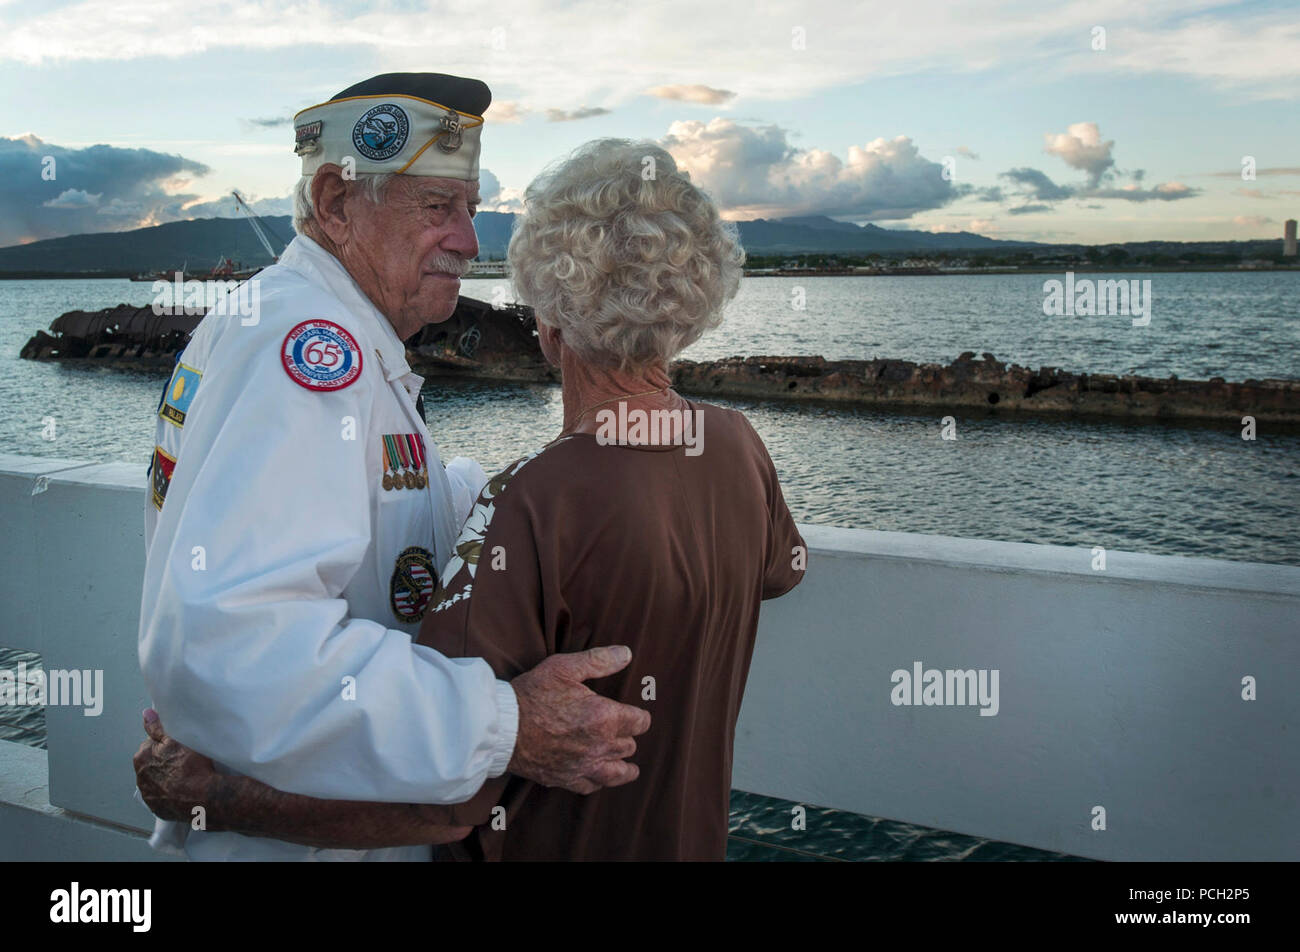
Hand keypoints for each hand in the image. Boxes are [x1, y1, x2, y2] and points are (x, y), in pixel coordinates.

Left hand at [132, 709, 219, 824]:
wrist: (204, 797)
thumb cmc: (191, 767)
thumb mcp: (176, 739)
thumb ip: (157, 727)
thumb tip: (146, 715)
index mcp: (141, 758)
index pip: (150, 745)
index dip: (165, 744)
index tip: (177, 747)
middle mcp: (140, 778)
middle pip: (152, 763)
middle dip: (163, 761)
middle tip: (183, 760)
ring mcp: (149, 795)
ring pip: (156, 780)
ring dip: (166, 777)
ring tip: (184, 775)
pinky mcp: (158, 808)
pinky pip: (162, 797)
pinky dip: (169, 793)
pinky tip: (182, 789)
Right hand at [507, 645, 651, 794]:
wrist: (502, 726)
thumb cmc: (532, 693)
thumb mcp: (564, 667)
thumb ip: (599, 660)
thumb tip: (627, 654)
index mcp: (604, 717)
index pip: (640, 722)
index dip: (640, 716)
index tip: (636, 715)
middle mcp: (599, 746)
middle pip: (629, 745)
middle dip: (627, 736)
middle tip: (620, 729)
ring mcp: (583, 766)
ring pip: (618, 772)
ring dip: (624, 765)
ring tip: (628, 763)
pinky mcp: (566, 779)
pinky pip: (593, 786)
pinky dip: (599, 780)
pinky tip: (598, 775)